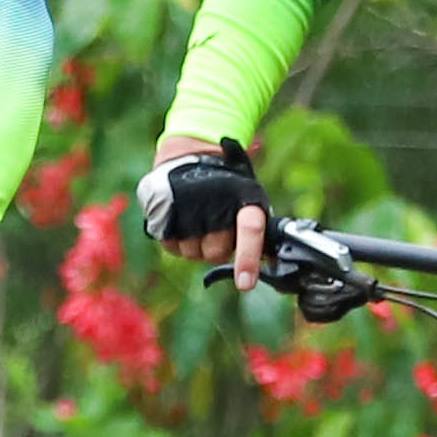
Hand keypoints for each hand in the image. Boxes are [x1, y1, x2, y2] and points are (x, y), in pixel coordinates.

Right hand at [141, 138, 264, 270]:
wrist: (189, 152)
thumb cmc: (227, 183)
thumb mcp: (248, 196)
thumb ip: (260, 228)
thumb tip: (273, 263)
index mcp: (243, 197)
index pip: (249, 230)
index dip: (247, 260)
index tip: (245, 283)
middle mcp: (215, 203)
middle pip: (216, 252)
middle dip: (218, 248)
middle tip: (216, 229)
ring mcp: (186, 209)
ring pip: (193, 253)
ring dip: (196, 244)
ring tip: (197, 218)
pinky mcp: (162, 214)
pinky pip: (172, 247)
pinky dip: (176, 240)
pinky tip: (180, 219)